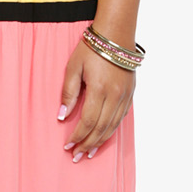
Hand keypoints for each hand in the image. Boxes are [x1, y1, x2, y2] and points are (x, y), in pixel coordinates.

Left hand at [58, 37, 135, 159]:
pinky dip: (111, 130)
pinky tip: (104, 137)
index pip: (88, 121)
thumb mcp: (73, 67)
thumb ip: (68, 92)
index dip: (78, 136)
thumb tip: (62, 116)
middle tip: (77, 156)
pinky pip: (121, 118)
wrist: (116, 35)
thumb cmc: (91, 49)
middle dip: (88, 144)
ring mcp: (125, 95)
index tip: (68, 145)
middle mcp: (115, 95)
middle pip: (101, 128)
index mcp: (99, 89)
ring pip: (113, 126)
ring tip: (90, 152)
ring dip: (101, 141)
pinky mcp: (130, 94)